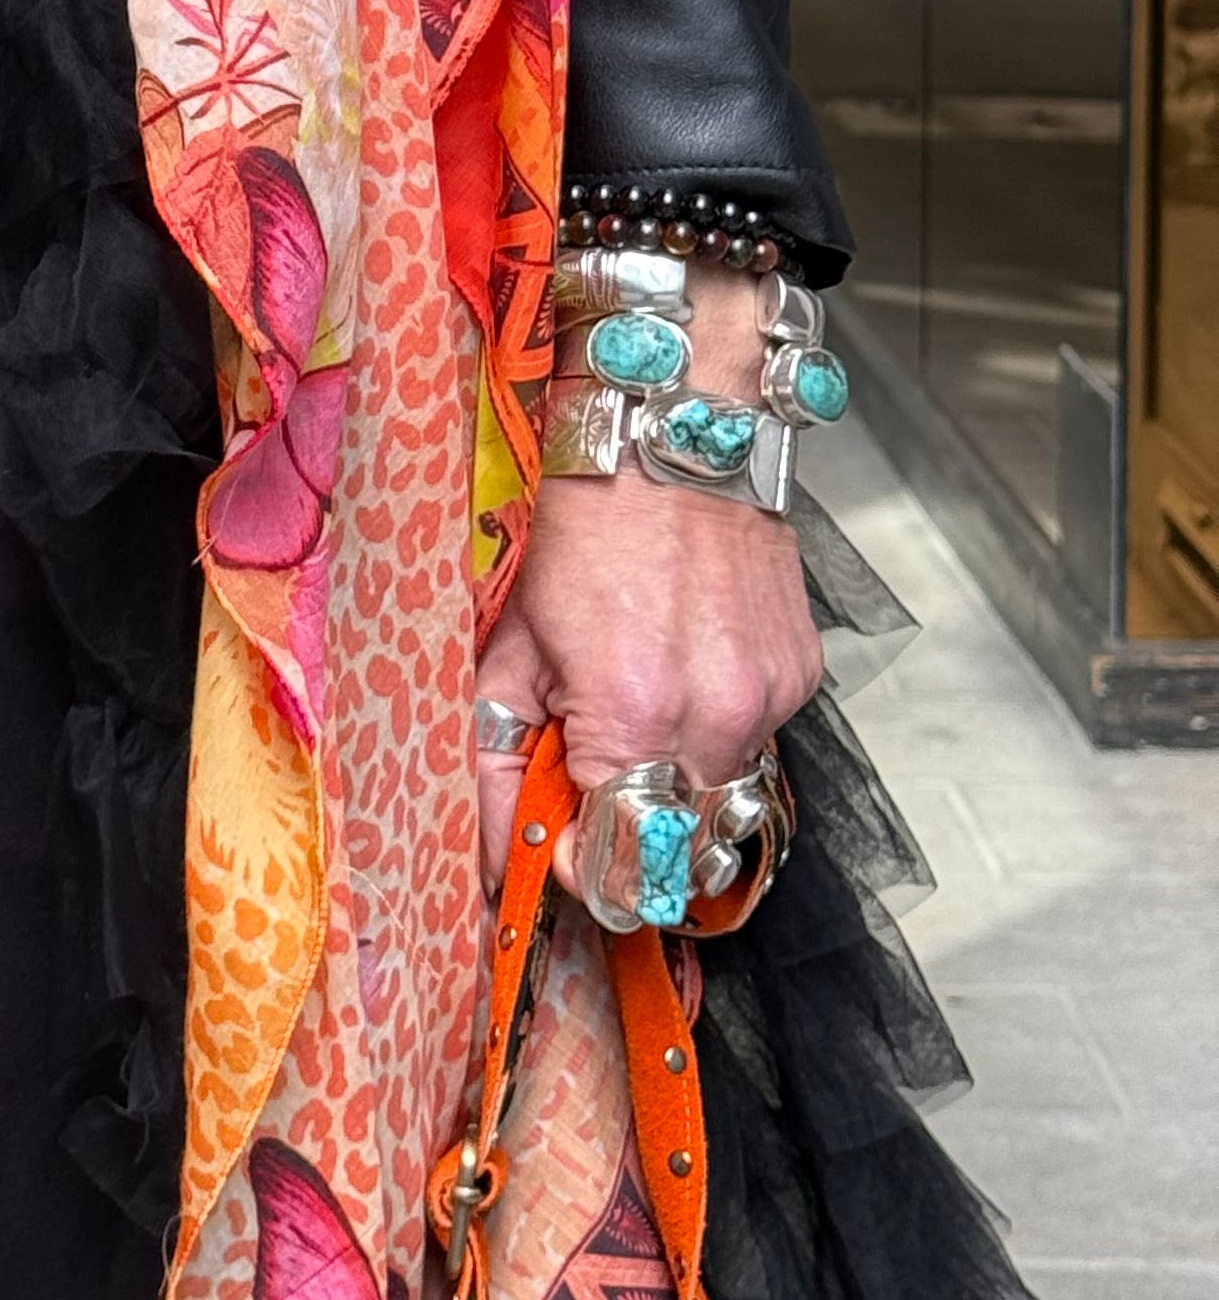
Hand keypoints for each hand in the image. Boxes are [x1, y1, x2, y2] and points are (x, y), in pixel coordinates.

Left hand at [474, 273, 822, 899]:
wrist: (674, 430)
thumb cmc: (582, 523)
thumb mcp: (509, 643)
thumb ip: (497, 759)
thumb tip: (496, 857)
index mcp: (635, 717)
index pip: (623, 869)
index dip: (584, 869)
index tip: (561, 845)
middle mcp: (718, 719)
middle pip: (684, 850)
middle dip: (634, 835)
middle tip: (591, 782)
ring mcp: (771, 698)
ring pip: (725, 798)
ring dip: (677, 781)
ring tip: (634, 708)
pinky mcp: (802, 674)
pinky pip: (758, 742)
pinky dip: (715, 729)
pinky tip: (681, 666)